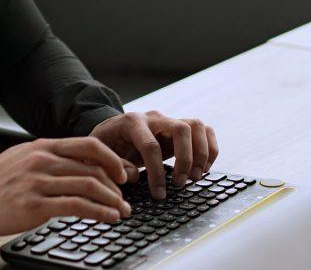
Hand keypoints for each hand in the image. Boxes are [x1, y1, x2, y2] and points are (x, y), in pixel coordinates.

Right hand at [0, 137, 131, 236]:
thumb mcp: (22, 158)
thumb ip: (49, 157)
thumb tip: (80, 163)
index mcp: (42, 146)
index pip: (88, 144)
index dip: (112, 158)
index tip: (122, 173)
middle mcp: (42, 160)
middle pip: (93, 168)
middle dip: (116, 186)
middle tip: (126, 198)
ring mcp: (39, 182)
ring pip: (89, 186)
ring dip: (112, 201)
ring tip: (122, 211)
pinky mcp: (35, 205)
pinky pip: (76, 207)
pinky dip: (98, 212)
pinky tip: (108, 218)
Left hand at [89, 110, 218, 198]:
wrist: (111, 133)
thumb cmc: (106, 145)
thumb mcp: (100, 154)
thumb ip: (114, 165)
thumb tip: (133, 176)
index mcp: (131, 122)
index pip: (150, 145)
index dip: (156, 172)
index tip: (159, 193)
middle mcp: (154, 118)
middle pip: (181, 129)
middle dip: (185, 159)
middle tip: (180, 184)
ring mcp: (169, 121)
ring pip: (196, 126)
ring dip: (201, 154)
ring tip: (194, 177)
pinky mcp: (180, 129)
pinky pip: (204, 131)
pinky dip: (210, 149)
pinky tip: (202, 169)